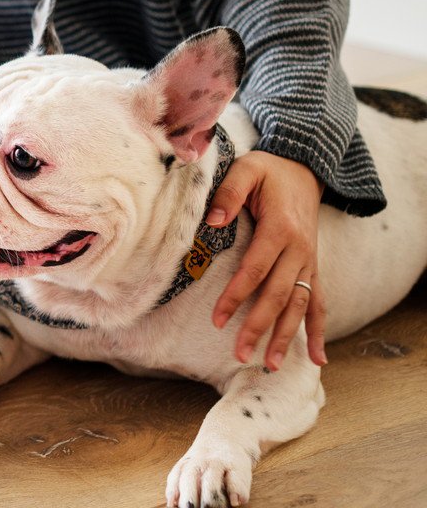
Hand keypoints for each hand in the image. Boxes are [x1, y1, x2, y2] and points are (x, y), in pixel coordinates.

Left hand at [207, 150, 327, 369]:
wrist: (305, 168)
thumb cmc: (269, 171)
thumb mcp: (247, 170)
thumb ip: (229, 193)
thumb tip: (213, 220)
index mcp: (280, 229)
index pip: (255, 270)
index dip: (236, 295)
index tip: (218, 319)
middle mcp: (299, 250)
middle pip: (278, 295)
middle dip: (258, 327)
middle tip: (240, 354)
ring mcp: (309, 261)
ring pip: (300, 305)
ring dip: (285, 336)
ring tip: (269, 364)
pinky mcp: (313, 267)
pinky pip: (319, 303)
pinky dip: (317, 330)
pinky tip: (317, 358)